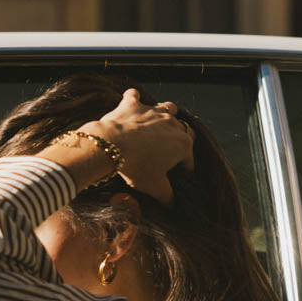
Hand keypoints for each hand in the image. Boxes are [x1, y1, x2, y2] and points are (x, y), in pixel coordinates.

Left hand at [84, 89, 192, 205]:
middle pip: (183, 130)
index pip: (189, 159)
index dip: (185, 169)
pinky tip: (131, 102)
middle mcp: (172, 124)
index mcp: (182, 144)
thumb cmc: (137, 167)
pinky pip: (134, 96)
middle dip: (180, 139)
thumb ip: (167, 196)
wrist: (112, 147)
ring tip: (159, 124)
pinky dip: (133, 99)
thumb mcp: (155, 187)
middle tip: (170, 151)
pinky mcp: (133, 105)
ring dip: (166, 114)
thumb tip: (172, 204)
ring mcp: (152, 111)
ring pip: (168, 107)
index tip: (179, 176)